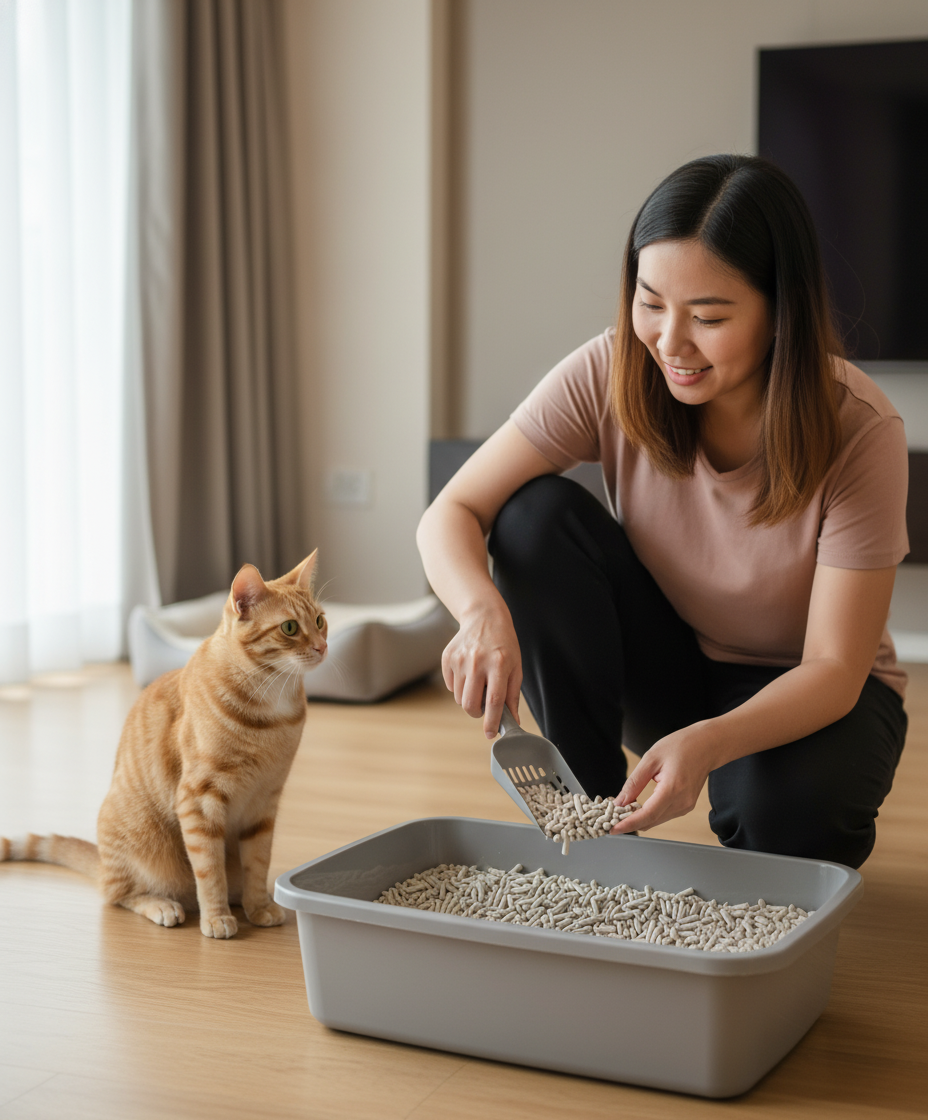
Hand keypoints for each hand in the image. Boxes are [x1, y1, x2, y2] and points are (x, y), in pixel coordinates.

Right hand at [442, 604, 522, 738]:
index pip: (494, 701)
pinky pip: (449, 686)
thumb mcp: (515, 667)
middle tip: (484, 707)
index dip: (492, 721)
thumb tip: (513, 721)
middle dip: (476, 713)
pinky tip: (468, 672)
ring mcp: (459, 659)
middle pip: (470, 704)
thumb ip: (512, 695)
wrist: (484, 617)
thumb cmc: (504, 644)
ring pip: (458, 698)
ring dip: (468, 698)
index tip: (490, 734)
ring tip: (478, 682)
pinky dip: (459, 686)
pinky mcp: (447, 658)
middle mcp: (477, 662)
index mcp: (498, 664)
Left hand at [610, 722, 718, 833]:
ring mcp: (686, 806)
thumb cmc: (681, 746)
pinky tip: (638, 807)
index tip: (612, 829)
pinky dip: (649, 814)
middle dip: (630, 822)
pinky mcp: (686, 806)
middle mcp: (682, 802)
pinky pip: (663, 815)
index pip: (647, 815)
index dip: (628, 824)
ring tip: (621, 811)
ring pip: (656, 820)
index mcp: (672, 789)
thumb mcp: (651, 759)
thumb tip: (620, 802)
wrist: (707, 745)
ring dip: (639, 819)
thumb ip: (634, 783)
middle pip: (651, 821)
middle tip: (610, 818)